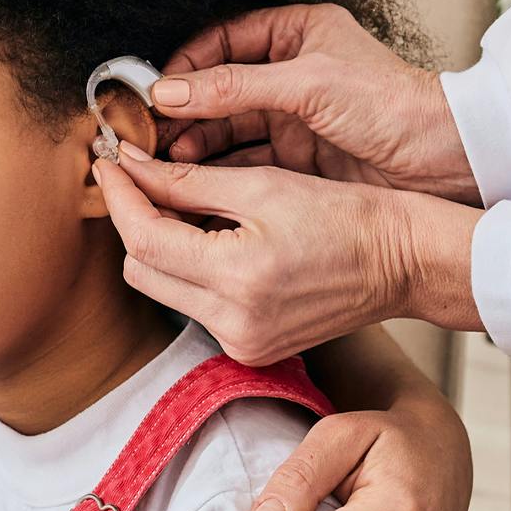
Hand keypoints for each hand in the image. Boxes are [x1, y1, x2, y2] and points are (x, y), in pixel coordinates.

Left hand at [95, 151, 481, 360]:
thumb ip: (185, 182)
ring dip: (156, 244)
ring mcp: (241, 343)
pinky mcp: (249, 348)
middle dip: (132, 220)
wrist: (402, 262)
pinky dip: (186, 269)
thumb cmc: (344, 216)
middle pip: (141, 270)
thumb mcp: (262, 186)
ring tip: (171, 201)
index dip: (119, 196)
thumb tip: (128, 166)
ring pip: (161, 289)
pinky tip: (203, 236)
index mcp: (237, 280)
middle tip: (135, 177)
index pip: (143, 239)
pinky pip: (192, 305)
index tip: (107, 162)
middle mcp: (233, 324)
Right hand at [154, 3, 477, 203]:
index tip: (157, 90)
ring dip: (197, 142)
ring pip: (228, 127)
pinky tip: (195, 178)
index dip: (187, 64)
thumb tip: (168, 91)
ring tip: (170, 158)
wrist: (447, 160)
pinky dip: (219, 169)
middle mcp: (291, 73)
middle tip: (153, 132)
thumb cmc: (392, 104)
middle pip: (218, 88)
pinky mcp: (298, 157)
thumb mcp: (306, 85)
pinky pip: (246, 159)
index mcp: (296, 34)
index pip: (223, 41)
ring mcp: (293, 117)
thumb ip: (232, 88)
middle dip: (184, 110)